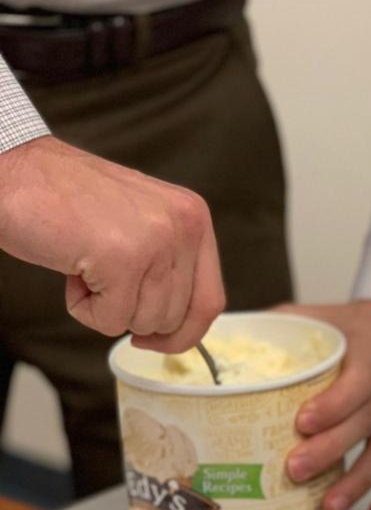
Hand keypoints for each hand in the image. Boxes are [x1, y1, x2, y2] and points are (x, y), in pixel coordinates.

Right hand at [0, 136, 224, 351]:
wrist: (13, 170)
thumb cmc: (67, 202)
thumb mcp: (142, 225)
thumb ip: (169, 266)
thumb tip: (181, 329)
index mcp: (194, 218)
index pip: (211, 301)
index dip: (185, 333)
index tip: (155, 339)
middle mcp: (184, 226)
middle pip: (176, 318)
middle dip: (133, 315)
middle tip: (101, 278)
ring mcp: (156, 241)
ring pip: (144, 322)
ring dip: (105, 308)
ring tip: (85, 266)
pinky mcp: (122, 258)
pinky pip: (110, 321)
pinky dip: (83, 309)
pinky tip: (72, 271)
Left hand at [279, 301, 370, 509]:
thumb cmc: (354, 328)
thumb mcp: (323, 317)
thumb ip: (282, 326)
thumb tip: (221, 337)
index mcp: (370, 357)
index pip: (357, 384)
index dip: (333, 405)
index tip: (302, 422)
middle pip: (364, 425)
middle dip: (330, 450)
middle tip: (294, 470)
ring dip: (358, 483)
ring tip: (329, 507)